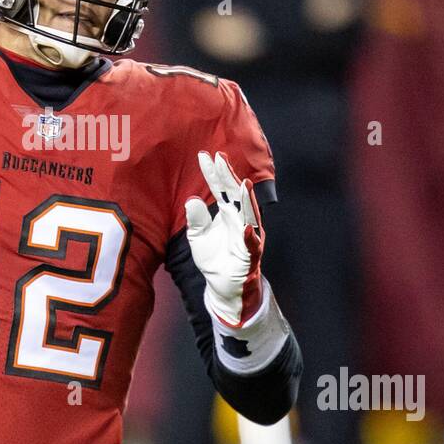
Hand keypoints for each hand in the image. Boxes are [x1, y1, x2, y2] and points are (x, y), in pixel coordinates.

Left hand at [184, 151, 265, 328]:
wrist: (224, 288)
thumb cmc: (215, 260)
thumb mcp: (198, 238)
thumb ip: (195, 220)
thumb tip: (191, 200)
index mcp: (228, 213)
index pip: (220, 189)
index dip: (213, 173)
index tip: (204, 156)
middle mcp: (241, 220)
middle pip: (235, 194)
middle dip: (229, 177)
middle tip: (220, 158)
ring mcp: (248, 237)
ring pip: (249, 215)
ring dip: (247, 200)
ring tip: (242, 184)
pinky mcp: (251, 256)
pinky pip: (251, 246)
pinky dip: (249, 237)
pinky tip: (246, 227)